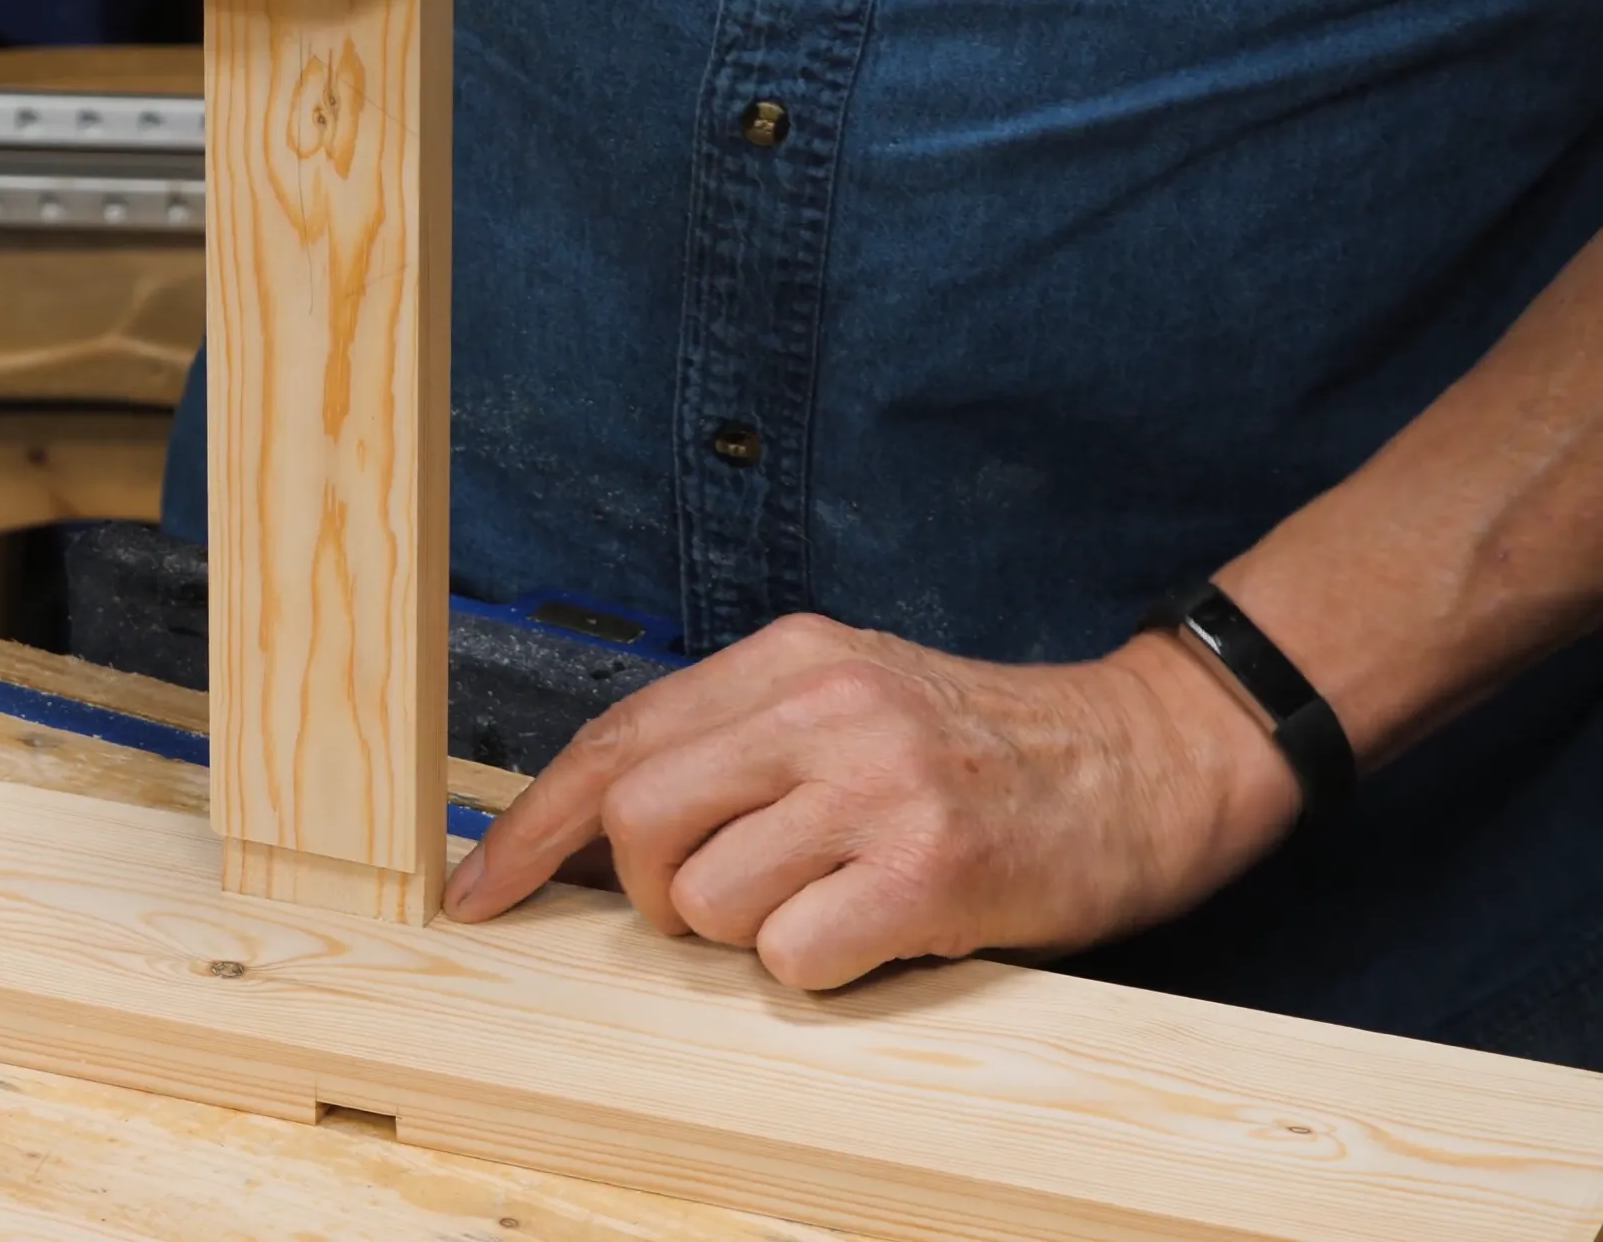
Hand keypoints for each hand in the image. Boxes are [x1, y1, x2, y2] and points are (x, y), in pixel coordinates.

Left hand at [443, 614, 1306, 989]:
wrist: (1150, 758)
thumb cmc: (979, 748)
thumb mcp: (845, 698)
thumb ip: (729, 743)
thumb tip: (590, 833)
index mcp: (786, 657)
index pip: (614, 740)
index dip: (529, 826)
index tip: (475, 889)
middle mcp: (822, 707)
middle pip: (638, 820)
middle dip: (650, 891)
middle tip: (718, 904)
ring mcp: (877, 784)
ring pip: (708, 901)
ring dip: (746, 934)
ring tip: (828, 904)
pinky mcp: (931, 868)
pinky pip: (794, 957)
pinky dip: (815, 968)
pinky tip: (877, 933)